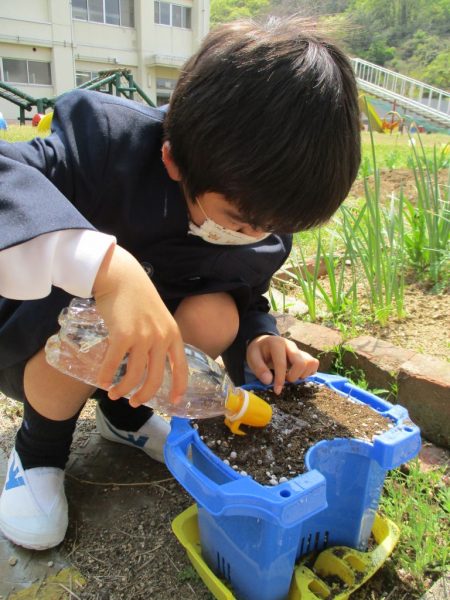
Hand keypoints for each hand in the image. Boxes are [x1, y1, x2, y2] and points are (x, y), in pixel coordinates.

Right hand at [92, 244, 187, 405]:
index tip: (173, 402)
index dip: (178, 387)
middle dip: (143, 396)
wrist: (122, 276)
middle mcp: (161, 337)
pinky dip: (107, 376)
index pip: (181, 367)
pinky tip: (102, 381)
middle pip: (155, 379)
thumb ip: (158, 337)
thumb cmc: (137, 296)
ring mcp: (142, 337)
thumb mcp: (158, 317)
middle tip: (133, 403)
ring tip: (114, 394)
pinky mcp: (122, 335)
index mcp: (173, 334)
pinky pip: (114, 364)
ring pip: (134, 376)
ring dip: (123, 390)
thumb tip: (149, 361)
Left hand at [246, 334, 318, 393]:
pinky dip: (309, 372)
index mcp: (277, 344)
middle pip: (301, 362)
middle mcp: (291, 345)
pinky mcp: (304, 355)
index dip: (280, 379)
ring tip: (291, 377)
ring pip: (310, 363)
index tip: (277, 391)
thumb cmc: (258, 352)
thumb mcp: (252, 358)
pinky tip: (298, 375)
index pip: (282, 363)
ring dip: (302, 374)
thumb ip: (259, 369)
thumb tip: (268, 381)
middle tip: (285, 380)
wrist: (264, 343)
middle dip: (293, 376)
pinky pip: (314, 363)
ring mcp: (299, 350)